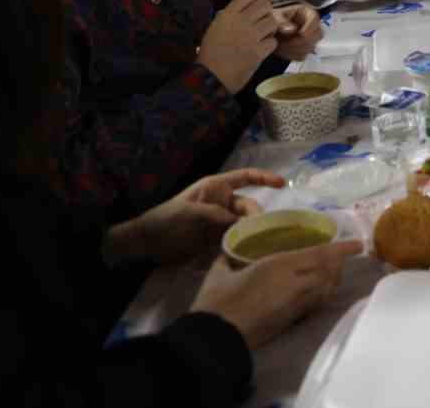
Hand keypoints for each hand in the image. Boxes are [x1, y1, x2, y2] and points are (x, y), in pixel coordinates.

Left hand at [104, 169, 283, 266]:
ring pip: (245, 224)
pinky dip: (243, 244)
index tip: (282, 183)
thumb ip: (216, 215)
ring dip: (251, 232)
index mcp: (216, 188)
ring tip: (258, 244)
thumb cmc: (166, 220)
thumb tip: (242, 223)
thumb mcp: (189, 213)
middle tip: (259, 232)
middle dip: (256, 216)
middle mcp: (222, 203)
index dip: (264, 177)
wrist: (147, 244)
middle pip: (249, 206)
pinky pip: (236, 239)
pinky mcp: (217, 239)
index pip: (245, 177)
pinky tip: (249, 252)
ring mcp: (221, 222)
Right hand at [191, 240, 362, 350]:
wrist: (216, 340)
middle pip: (328, 272)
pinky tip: (317, 291)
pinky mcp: (291, 322)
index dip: (341, 249)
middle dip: (339, 264)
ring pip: (325, 289)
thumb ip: (228, 258)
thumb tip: (228, 252)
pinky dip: (322, 294)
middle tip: (342, 256)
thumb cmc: (216, 302)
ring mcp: (295, 305)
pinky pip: (315, 303)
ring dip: (333, 279)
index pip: (319, 255)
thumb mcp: (219, 273)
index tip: (358, 244)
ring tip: (333, 271)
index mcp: (279, 266)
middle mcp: (294, 284)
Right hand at [198, 0, 279, 90]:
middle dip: (267, 12)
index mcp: (227, 15)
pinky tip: (262, 49)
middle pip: (264, 6)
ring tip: (263, 36)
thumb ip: (226, 18)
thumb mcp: (213, 29)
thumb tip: (239, 11)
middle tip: (263, 21)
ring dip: (270, 29)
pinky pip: (273, 41)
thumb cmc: (209, 56)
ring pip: (272, 22)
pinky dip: (270, 45)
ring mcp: (250, 37)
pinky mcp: (258, 52)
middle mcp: (240, 22)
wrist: (210, 77)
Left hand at [272, 3, 322, 60]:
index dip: (309, 28)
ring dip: (293, 49)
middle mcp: (312, 26)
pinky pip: (302, 56)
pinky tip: (282, 50)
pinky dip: (291, 55)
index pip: (315, 19)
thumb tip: (292, 29)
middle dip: (300, 41)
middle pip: (316, 35)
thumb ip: (283, 22)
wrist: (268, 31)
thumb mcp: (276, 17)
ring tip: (280, 45)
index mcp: (307, 13)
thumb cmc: (274, 20)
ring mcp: (310, 39)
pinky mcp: (304, 50)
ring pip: (309, 47)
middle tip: (285, 42)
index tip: (300, 34)